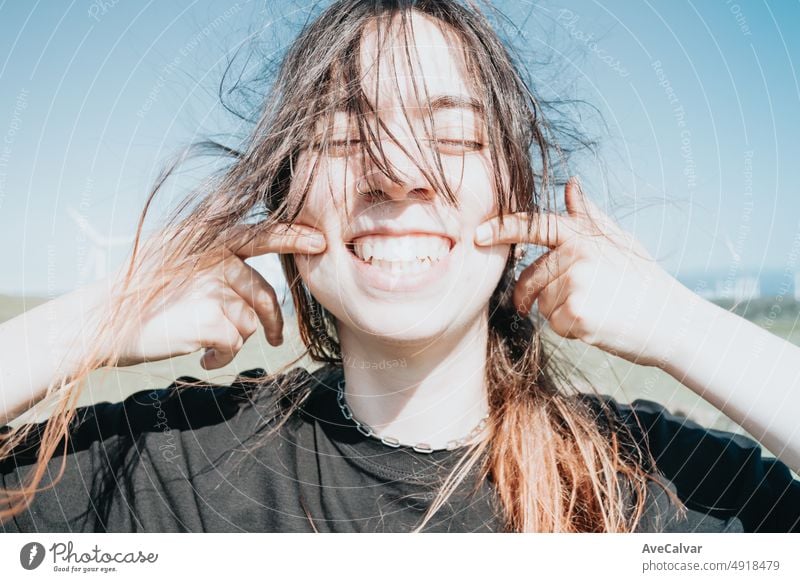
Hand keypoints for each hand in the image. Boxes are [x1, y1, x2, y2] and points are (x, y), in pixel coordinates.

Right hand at [108, 222, 325, 369]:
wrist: (101, 322)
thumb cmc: (141, 295)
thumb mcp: (176, 259)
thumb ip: (214, 259)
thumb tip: (255, 283)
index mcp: (209, 238)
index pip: (261, 234)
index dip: (293, 238)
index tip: (320, 243)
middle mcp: (214, 256)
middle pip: (264, 294)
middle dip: (273, 322)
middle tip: (277, 337)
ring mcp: (212, 285)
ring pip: (250, 323)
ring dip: (234, 341)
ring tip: (208, 347)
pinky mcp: (210, 317)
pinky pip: (234, 343)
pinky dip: (221, 358)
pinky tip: (201, 359)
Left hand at [474, 177, 692, 367]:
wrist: (672, 322)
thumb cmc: (644, 281)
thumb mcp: (619, 241)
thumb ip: (589, 216)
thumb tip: (570, 184)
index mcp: (584, 234)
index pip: (534, 225)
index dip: (502, 228)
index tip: (477, 236)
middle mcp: (577, 253)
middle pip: (531, 276)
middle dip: (534, 294)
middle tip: (566, 303)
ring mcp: (576, 283)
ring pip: (541, 303)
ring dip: (559, 312)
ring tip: (596, 309)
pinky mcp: (576, 313)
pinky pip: (553, 325)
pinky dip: (570, 330)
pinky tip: (597, 325)